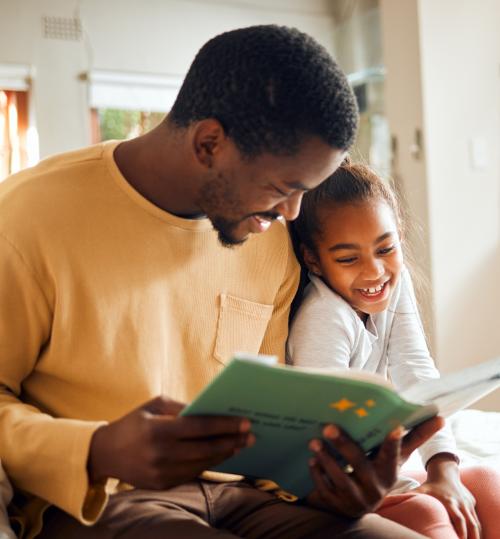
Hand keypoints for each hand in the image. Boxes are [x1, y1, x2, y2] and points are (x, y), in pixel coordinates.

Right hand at [87, 395, 254, 488]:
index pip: (200, 428)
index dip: (225, 425)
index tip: (245, 422)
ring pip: (202, 464)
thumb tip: (211, 411)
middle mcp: (160, 455)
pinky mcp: (162, 485)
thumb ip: (182, 408)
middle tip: (251, 435)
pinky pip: (192, 474)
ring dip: (224, 454)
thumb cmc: (134, 423)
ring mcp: (161, 473)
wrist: (105, 453)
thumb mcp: (154, 406)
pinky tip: (221, 455)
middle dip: (232, 441)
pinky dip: (209, 464)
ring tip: (240, 444)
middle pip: (206, 449)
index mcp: (158, 431)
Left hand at [305, 416, 444, 517]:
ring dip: (326, 458)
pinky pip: (326, 489)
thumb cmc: (378, 469)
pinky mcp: (339, 505)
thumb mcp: (395, 457)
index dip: (394, 442)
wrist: (357, 503)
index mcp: (389, 471)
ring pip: (340, 478)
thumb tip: (441, 417)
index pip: (393, 455)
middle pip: (359, 463)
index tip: (394, 426)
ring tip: (314, 442)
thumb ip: (414, 437)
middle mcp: (375, 487)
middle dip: (344, 444)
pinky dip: (318, 474)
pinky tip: (311, 460)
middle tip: (328, 426)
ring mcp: (357, 498)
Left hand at [413, 454, 480, 538]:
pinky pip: (477, 521)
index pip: (459, 519)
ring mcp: (468, 505)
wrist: (445, 472)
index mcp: (449, 502)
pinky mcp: (472, 505)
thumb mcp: (420, 490)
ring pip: (476, 524)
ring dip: (475, 536)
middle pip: (470, 524)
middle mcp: (461, 504)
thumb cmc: (431, 485)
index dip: (460, 531)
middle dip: (469, 537)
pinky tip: (471, 538)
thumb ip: (406, 495)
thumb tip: (386, 499)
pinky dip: (476, 531)